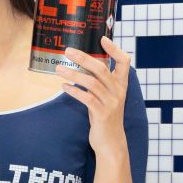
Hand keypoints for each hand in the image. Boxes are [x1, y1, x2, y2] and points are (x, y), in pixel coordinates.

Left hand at [58, 36, 130, 159]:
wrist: (111, 143)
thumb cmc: (105, 117)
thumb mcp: (106, 97)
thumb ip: (99, 82)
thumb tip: (84, 63)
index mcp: (121, 85)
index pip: (124, 62)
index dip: (114, 49)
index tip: (102, 39)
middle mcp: (118, 92)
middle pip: (101, 68)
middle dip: (83, 57)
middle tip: (68, 51)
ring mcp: (111, 103)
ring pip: (91, 83)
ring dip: (73, 74)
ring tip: (59, 69)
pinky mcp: (102, 114)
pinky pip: (86, 98)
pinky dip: (74, 91)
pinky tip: (64, 87)